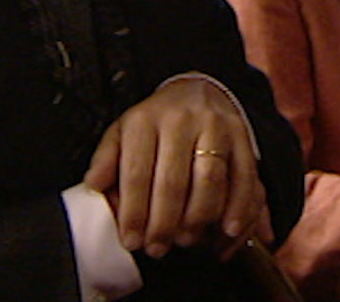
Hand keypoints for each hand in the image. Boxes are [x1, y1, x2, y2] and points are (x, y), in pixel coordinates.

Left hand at [85, 76, 267, 259]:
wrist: (197, 91)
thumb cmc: (155, 123)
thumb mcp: (122, 132)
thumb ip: (106, 159)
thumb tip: (94, 184)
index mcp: (145, 119)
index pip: (136, 173)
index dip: (133, 213)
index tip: (131, 241)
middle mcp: (181, 119)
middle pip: (173, 181)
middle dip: (163, 224)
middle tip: (157, 249)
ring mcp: (215, 126)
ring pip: (209, 180)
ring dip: (197, 219)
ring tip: (185, 241)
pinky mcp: (241, 136)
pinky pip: (244, 176)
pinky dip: (238, 207)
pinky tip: (227, 230)